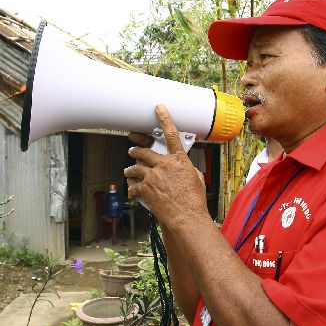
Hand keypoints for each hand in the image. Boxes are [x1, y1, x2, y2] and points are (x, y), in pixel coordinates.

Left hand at [124, 104, 207, 227]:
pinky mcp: (145, 188)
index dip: (165, 119)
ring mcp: (153, 176)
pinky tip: (132, 191)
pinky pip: (133, 184)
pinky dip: (131, 187)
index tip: (159, 108)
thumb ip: (188, 169)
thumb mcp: (196, 179)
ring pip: (135, 167)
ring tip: (129, 171)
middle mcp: (164, 165)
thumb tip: (187, 169)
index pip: (171, 134)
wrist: (186, 217)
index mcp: (179, 160)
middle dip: (136, 150)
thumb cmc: (194, 201)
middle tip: (132, 150)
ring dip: (130, 169)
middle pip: (144, 151)